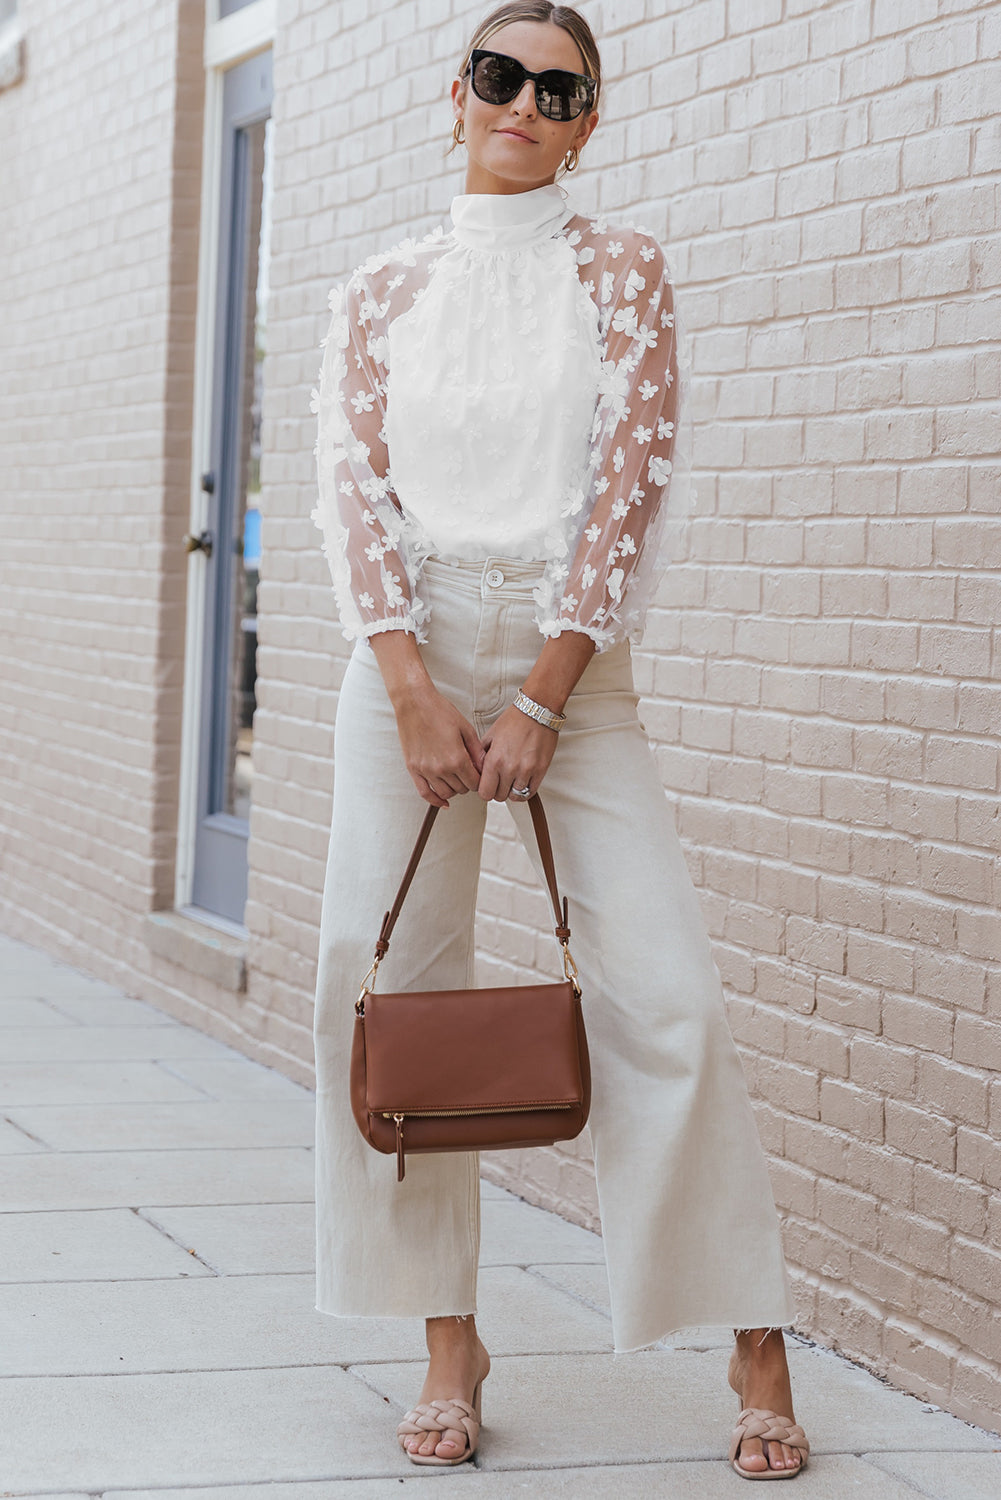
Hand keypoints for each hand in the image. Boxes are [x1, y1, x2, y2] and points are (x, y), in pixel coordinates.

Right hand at [393, 680, 484, 808]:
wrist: (414, 703)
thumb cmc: (440, 711)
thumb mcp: (466, 728)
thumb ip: (477, 752)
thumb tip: (485, 768)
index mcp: (457, 758)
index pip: (475, 783)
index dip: (480, 780)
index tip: (480, 774)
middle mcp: (441, 768)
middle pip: (462, 789)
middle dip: (468, 783)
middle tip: (468, 773)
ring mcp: (425, 770)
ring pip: (445, 793)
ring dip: (454, 789)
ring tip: (456, 778)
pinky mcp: (413, 769)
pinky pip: (424, 793)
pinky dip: (435, 800)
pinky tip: (443, 801)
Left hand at [478, 704, 558, 802]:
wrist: (536, 712)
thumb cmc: (514, 721)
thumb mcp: (490, 736)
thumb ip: (481, 756)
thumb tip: (475, 771)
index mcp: (494, 760)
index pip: (484, 793)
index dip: (484, 790)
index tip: (487, 785)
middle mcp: (510, 768)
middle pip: (499, 796)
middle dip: (497, 790)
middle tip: (499, 781)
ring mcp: (526, 771)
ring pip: (514, 796)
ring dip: (511, 790)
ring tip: (511, 780)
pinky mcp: (540, 771)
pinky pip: (530, 792)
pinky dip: (524, 790)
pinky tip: (521, 781)